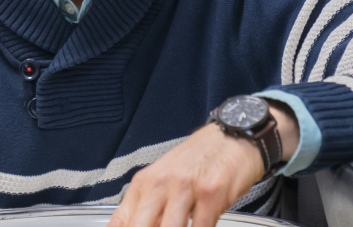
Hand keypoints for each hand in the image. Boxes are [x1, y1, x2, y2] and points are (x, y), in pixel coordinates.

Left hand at [108, 101, 298, 226]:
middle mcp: (161, 183)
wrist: (232, 136)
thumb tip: (135, 226)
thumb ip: (150, 205)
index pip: (120, 220)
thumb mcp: (166, 177)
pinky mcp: (211, 194)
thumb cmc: (199, 158)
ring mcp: (185, 188)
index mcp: (145, 182)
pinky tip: (200, 226)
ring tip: (179, 226)